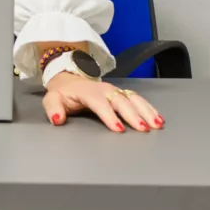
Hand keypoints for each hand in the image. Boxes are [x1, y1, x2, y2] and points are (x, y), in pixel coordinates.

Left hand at [43, 74, 163, 132]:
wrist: (69, 80)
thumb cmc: (63, 93)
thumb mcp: (52, 99)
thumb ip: (53, 109)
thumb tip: (58, 119)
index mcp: (88, 92)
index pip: (100, 103)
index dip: (109, 116)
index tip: (118, 129)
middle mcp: (104, 90)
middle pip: (121, 101)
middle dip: (133, 115)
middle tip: (143, 129)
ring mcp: (115, 91)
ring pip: (133, 99)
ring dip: (146, 111)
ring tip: (156, 124)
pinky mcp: (122, 94)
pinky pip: (138, 99)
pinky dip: (149, 108)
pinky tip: (158, 118)